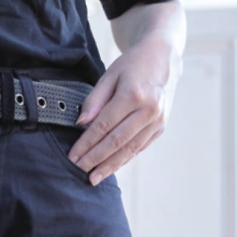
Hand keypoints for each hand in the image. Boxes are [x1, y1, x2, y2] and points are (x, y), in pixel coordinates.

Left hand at [68, 6, 183, 183]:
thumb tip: (81, 124)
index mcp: (133, 95)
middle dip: (96, 159)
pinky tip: (111, 167)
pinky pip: (139, 148)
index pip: (104, 125)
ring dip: (110, 166)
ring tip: (94, 177)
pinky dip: (124, 159)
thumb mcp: (109, 75)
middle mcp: (148, 110)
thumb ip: (94, 100)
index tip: (73, 156)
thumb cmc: (133, 65)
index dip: (86, 143)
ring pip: (130, 149)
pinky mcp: (161, 127)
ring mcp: (157, 121)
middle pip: (117, 141)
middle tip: (79, 170)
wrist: (164, 59)